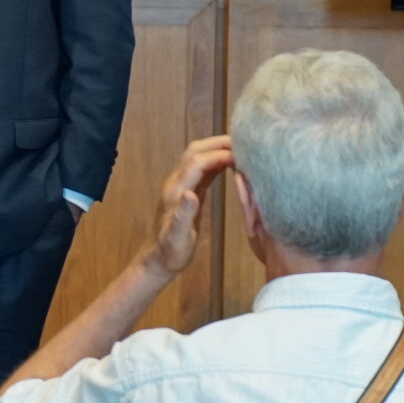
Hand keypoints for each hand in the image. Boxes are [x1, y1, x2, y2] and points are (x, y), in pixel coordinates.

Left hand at [142, 135, 231, 278]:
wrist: (158, 258)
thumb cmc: (170, 251)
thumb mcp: (177, 238)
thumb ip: (183, 216)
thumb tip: (191, 193)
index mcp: (175, 191)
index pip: (197, 162)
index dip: (218, 155)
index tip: (241, 155)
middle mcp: (176, 183)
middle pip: (195, 151)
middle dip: (218, 144)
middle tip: (245, 144)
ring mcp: (181, 185)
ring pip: (198, 157)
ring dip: (218, 149)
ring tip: (243, 150)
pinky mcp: (188, 191)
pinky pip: (202, 169)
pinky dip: (217, 162)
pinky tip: (232, 164)